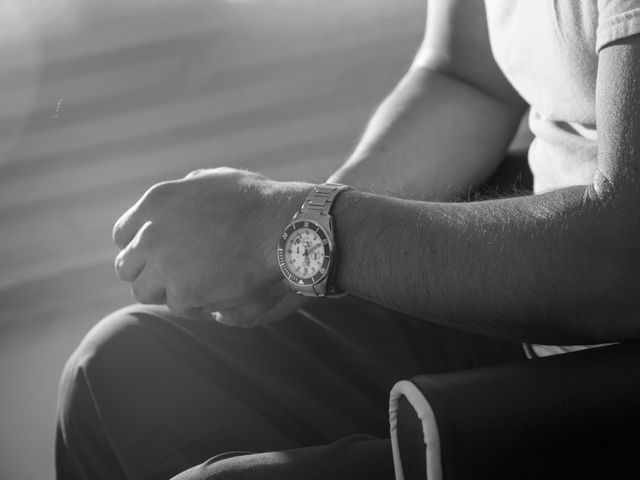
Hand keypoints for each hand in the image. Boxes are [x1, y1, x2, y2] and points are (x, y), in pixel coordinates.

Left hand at [112, 167, 310, 319]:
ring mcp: (164, 265)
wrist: (280, 227)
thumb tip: (177, 199)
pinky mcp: (182, 293)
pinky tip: (216, 296)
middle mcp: (151, 234)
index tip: (155, 255)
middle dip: (148, 273)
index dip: (139, 247)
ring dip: (167, 292)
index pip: (123, 234)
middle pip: (127, 266)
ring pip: (144, 291)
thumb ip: (185, 191)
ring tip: (196, 289)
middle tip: (174, 277)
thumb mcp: (214, 180)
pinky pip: (178, 307)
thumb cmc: (257, 202)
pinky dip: (196, 305)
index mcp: (156, 203)